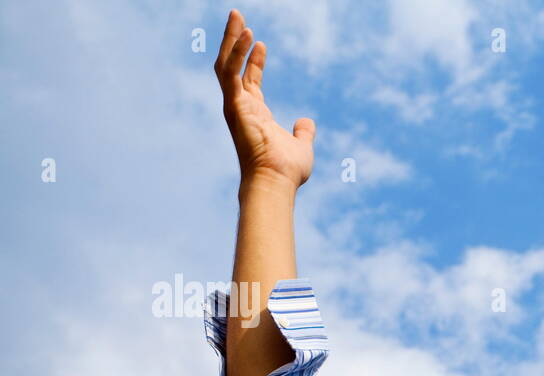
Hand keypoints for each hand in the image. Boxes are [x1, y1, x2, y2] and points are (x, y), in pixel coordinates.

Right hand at [214, 9, 313, 188]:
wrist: (277, 181)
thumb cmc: (287, 170)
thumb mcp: (302, 146)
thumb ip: (303, 132)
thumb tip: (307, 122)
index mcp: (254, 114)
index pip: (249, 80)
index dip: (253, 60)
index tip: (260, 42)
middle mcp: (241, 107)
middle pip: (232, 66)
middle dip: (233, 40)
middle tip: (237, 15)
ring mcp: (235, 106)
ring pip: (226, 64)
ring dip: (231, 39)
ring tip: (238, 16)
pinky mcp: (235, 105)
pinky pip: (232, 72)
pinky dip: (238, 53)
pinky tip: (248, 35)